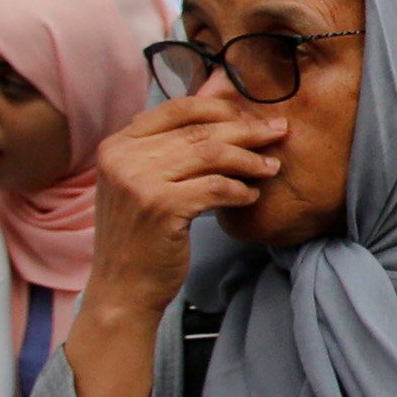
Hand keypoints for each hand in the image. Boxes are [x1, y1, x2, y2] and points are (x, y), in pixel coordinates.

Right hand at [84, 97, 282, 321]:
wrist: (122, 288)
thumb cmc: (140, 237)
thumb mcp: (139, 184)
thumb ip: (164, 152)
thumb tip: (221, 120)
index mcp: (117, 145)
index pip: (176, 108)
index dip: (220, 108)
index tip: (250, 116)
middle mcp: (123, 157)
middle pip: (199, 131)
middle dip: (246, 130)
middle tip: (279, 131)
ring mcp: (140, 181)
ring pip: (211, 154)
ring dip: (249, 159)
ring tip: (272, 166)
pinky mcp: (162, 206)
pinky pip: (216, 187)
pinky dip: (240, 189)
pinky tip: (252, 195)